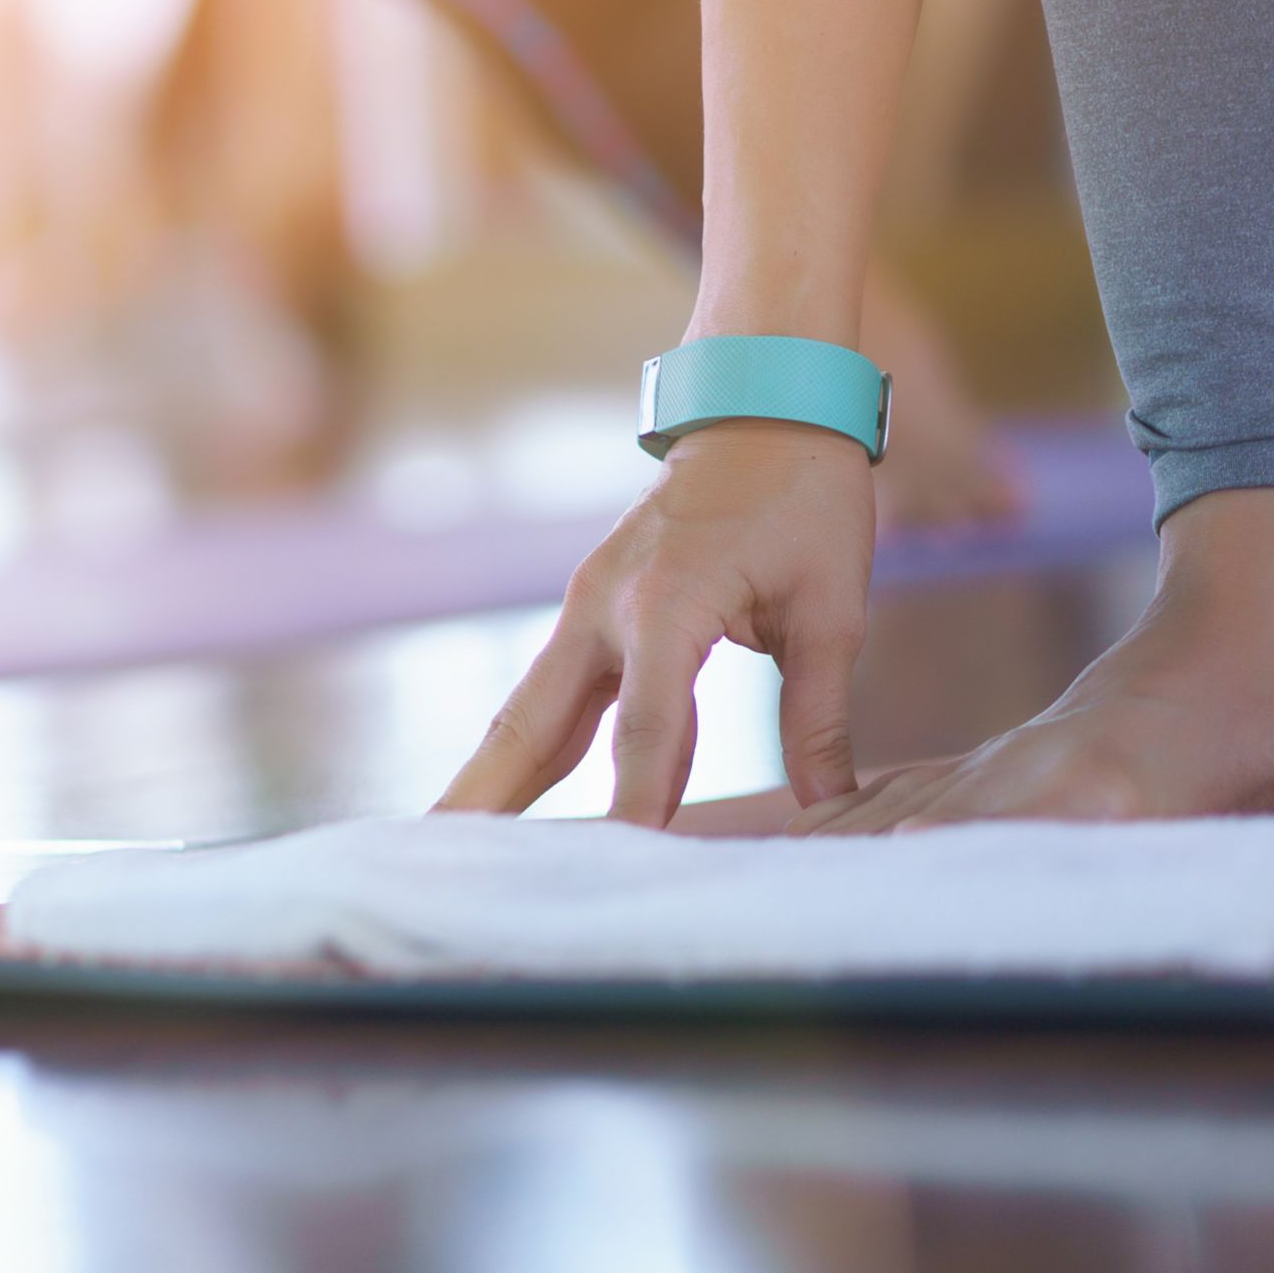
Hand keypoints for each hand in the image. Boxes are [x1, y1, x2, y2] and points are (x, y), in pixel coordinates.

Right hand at [440, 419, 874, 825]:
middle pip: (534, 722)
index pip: (651, 730)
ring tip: (449, 843)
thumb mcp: (832, 604)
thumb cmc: (805, 494)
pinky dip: (525, 747)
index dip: (639, 805)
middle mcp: (607, 608)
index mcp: (671, 604)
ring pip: (526, 710)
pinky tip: (508, 797)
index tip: (621, 867)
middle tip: (441, 861)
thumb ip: (819, 710)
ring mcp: (586, 606)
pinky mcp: (589, 609)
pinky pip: (549, 691)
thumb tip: (830, 802)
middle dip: (489, 794)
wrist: (762, 404)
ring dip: (489, 776)